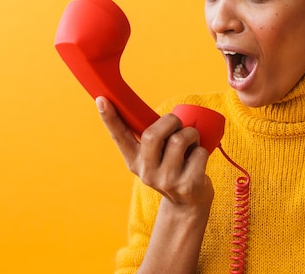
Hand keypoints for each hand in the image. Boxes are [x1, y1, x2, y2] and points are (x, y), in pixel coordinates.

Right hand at [96, 96, 213, 207]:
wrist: (188, 204)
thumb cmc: (173, 168)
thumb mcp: (155, 157)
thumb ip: (149, 138)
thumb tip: (137, 106)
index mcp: (134, 160)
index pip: (119, 136)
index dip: (110, 118)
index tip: (102, 99)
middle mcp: (146, 172)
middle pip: (152, 135)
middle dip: (170, 121)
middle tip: (178, 125)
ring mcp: (166, 181)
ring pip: (179, 140)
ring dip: (191, 134)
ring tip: (192, 143)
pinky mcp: (187, 185)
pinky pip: (198, 153)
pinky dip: (202, 151)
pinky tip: (197, 161)